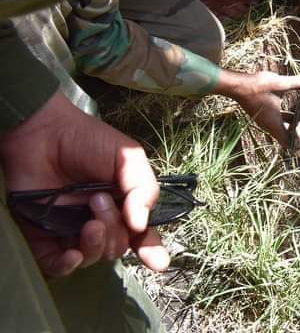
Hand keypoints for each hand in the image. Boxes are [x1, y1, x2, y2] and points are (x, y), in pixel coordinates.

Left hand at [0, 92, 168, 276]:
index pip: (141, 234)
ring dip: (96, 243)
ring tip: (88, 219)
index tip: (159, 262)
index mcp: (124, 203)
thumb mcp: (128, 158)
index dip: (151, 249)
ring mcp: (71, 229)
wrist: (44, 132)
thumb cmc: (88, 140)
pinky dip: (67, 265)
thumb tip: (141, 225)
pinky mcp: (42, 235)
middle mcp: (100, 220)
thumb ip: (144, 189)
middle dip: (115, 230)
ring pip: (92, 257)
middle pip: (118, 246)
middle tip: (100, 201)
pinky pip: (56, 264)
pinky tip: (72, 254)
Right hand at [223, 72, 299, 147]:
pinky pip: (277, 122)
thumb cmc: (257, 86)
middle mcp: (268, 125)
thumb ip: (298, 83)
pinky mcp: (262, 114)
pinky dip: (286, 118)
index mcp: (274, 123)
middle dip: (299, 131)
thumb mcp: (280, 84)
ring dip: (293, 124)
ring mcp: (264, 120)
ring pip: (281, 129)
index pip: (289, 142)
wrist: (236, 85)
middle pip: (286, 137)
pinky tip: (292, 106)